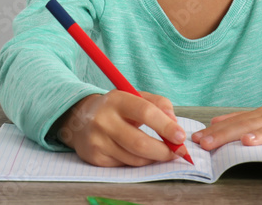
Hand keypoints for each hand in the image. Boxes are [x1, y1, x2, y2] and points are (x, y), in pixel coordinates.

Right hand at [55, 90, 187, 166]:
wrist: (80, 118)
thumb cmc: (117, 107)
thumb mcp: (136, 96)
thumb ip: (159, 104)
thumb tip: (175, 125)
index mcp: (117, 99)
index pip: (145, 112)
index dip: (166, 126)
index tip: (181, 136)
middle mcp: (104, 120)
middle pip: (140, 142)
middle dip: (164, 151)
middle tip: (178, 152)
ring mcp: (97, 140)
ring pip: (135, 158)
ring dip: (154, 158)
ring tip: (161, 152)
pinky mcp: (95, 157)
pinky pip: (125, 165)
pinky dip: (139, 162)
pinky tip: (141, 154)